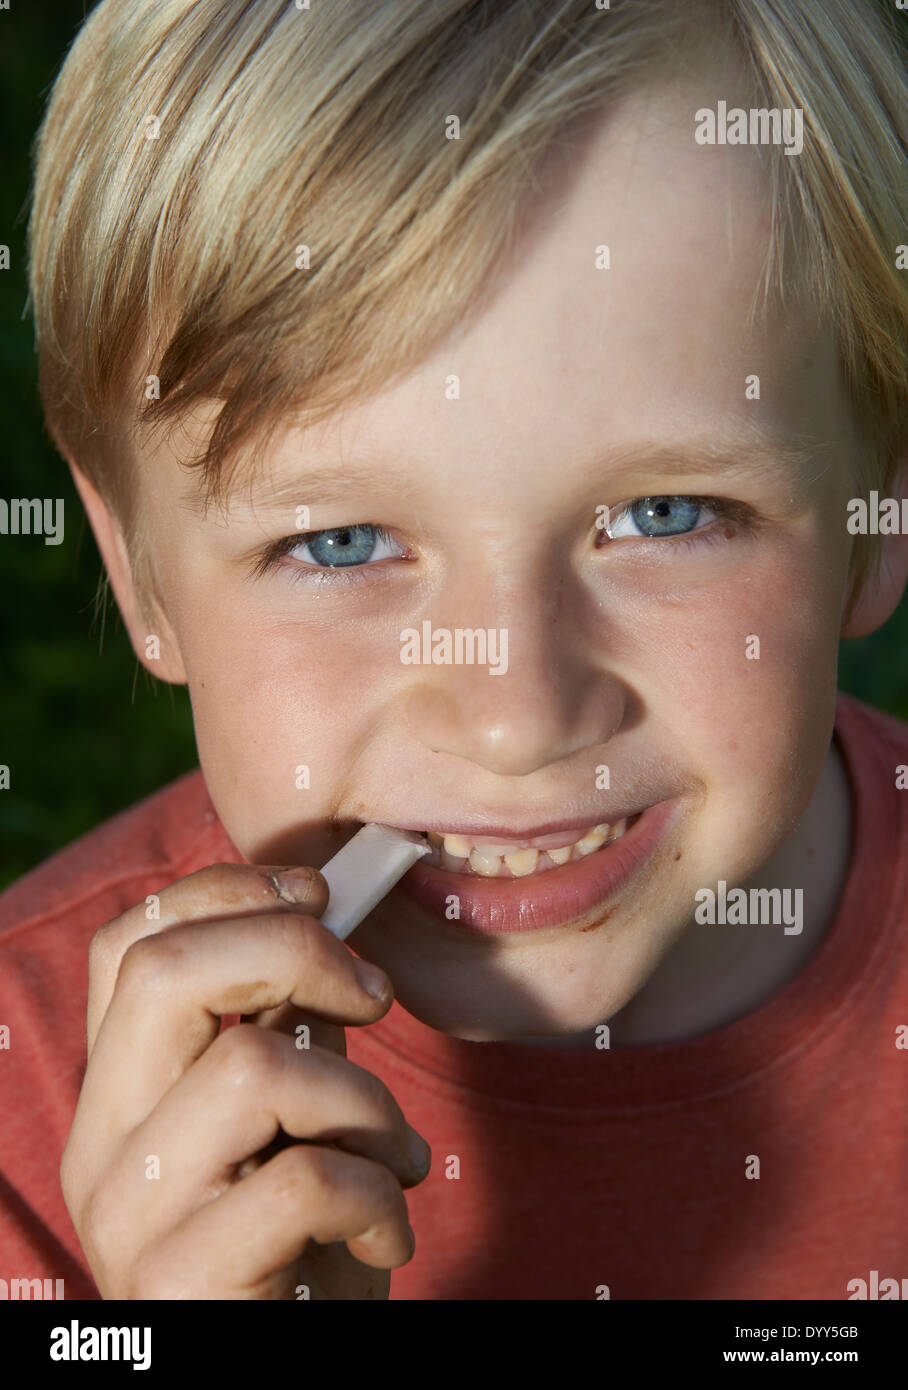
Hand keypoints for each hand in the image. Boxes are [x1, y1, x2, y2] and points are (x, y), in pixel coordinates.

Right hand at [61, 862, 430, 1298]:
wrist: (288, 1374)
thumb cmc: (299, 1250)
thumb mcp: (293, 1122)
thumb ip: (290, 1032)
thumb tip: (325, 923)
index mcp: (121, 1092)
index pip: (128, 944)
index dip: (224, 891)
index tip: (316, 895)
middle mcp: (101, 1145)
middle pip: (163, 971)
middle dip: (293, 948)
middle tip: (370, 992)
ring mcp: (129, 1217)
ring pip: (251, 1067)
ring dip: (362, 1100)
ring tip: (390, 1154)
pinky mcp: (180, 1284)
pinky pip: (304, 1180)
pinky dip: (377, 1197)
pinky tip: (385, 1237)